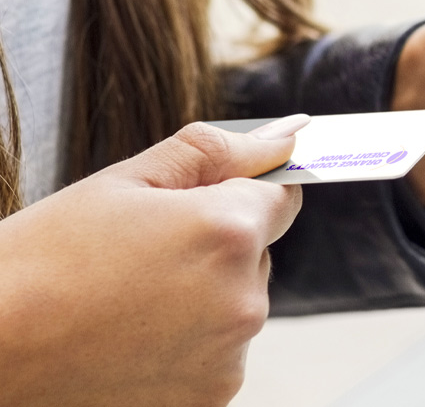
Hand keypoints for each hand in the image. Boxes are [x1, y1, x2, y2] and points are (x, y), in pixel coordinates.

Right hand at [0, 115, 307, 405]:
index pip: (285, 194)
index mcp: (228, 232)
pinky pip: (221, 348)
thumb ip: (217, 152)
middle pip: (258, 251)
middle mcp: (244, 298)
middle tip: (146, 250)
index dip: (250, 189)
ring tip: (133, 298)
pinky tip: (136, 336)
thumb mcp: (127, 181)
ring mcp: (230, 355)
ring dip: (206, 292)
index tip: (220, 196)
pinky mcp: (213, 396)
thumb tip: (285, 136)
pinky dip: (193, 339)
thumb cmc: (45, 260)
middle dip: (219, 243)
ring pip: (238, 300)